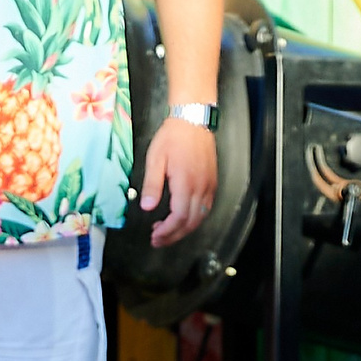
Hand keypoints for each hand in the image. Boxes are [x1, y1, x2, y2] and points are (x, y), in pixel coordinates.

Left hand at [141, 114, 218, 246]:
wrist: (193, 120)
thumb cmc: (173, 137)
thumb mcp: (155, 160)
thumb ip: (152, 185)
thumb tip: (147, 208)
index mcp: (186, 183)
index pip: (179, 218)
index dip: (167, 232)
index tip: (154, 236)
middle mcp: (201, 187)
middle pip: (191, 222)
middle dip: (174, 235)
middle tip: (158, 240)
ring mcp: (209, 186)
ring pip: (200, 217)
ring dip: (184, 229)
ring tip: (167, 231)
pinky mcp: (212, 182)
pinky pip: (206, 208)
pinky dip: (194, 218)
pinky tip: (182, 218)